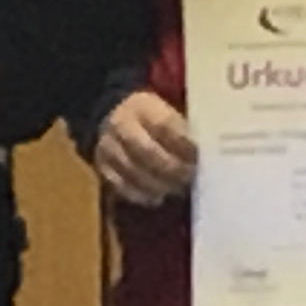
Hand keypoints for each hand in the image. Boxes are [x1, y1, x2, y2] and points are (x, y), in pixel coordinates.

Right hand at [91, 89, 199, 207]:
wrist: (108, 114)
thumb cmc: (147, 115)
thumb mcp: (163, 110)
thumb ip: (180, 128)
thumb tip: (204, 152)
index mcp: (142, 108)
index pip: (164, 126)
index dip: (184, 144)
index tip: (202, 156)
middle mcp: (121, 126)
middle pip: (147, 152)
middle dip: (173, 168)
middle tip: (191, 178)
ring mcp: (109, 148)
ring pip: (134, 171)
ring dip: (160, 184)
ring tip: (178, 189)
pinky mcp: (101, 166)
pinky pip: (120, 185)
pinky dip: (141, 195)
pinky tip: (157, 197)